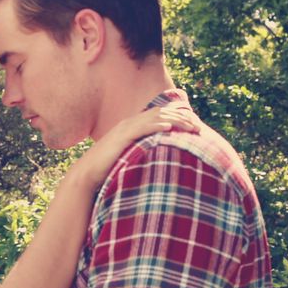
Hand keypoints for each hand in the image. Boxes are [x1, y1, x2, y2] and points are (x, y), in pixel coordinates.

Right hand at [68, 104, 199, 187]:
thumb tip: (160, 159)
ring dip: (174, 120)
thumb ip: (144, 153)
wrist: (88, 173)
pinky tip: (168, 128)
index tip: (194, 126)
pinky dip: (155, 125)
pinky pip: (141, 128)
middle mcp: (130, 123)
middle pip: (161, 113)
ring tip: (190, 126)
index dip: (178, 118)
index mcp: (133, 126)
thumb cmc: (109, 169)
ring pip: (154, 118)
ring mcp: (125, 129)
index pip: (160, 115)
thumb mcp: (131, 157)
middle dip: (181, 118)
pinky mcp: (121, 137)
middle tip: (198, 127)